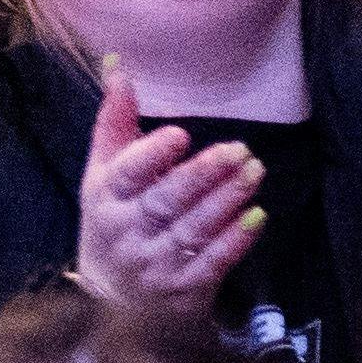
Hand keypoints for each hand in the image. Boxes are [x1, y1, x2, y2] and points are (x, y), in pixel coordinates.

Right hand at [75, 57, 266, 307]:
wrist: (113, 298)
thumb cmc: (113, 218)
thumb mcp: (104, 171)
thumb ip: (115, 121)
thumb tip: (119, 65)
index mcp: (105, 197)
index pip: (127, 174)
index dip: (152, 155)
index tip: (180, 135)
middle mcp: (126, 231)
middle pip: (166, 202)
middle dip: (202, 176)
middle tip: (239, 149)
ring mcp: (155, 263)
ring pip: (193, 230)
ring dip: (226, 201)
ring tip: (255, 171)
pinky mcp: (183, 290)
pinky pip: (212, 263)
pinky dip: (235, 241)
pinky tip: (258, 216)